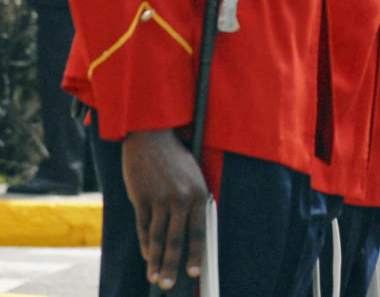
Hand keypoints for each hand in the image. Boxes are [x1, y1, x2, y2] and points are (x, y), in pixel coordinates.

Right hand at [122, 129, 207, 289]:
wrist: (152, 136)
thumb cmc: (175, 158)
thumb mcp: (192, 176)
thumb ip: (192, 202)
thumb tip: (191, 231)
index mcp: (198, 193)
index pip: (199, 230)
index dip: (196, 254)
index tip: (194, 273)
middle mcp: (180, 198)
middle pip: (176, 239)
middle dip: (173, 265)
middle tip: (169, 285)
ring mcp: (159, 199)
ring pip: (158, 237)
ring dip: (156, 260)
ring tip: (156, 277)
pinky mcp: (141, 198)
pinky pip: (144, 227)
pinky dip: (146, 244)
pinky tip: (148, 256)